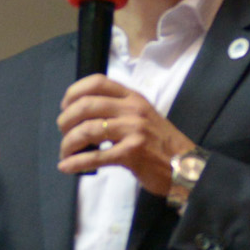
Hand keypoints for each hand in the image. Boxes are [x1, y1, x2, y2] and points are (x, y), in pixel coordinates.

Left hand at [57, 76, 192, 196]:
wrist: (186, 167)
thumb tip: (85, 115)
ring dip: (68, 144)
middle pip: (86, 106)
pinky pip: (96, 156)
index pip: (97, 82)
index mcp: (133, 98)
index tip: (65, 106)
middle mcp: (133, 110)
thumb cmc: (162, 144)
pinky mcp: (132, 153)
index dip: (74, 92)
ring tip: (64, 154)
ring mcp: (133, 130)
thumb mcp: (144, 116)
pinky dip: (76, 162)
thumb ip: (120, 110)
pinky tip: (66, 167)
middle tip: (63, 133)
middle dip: (66, 120)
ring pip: (87, 130)